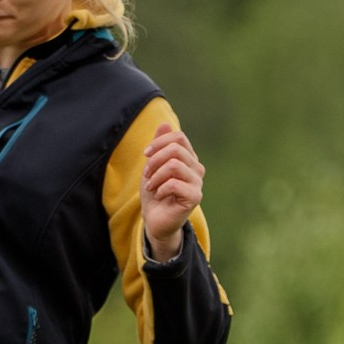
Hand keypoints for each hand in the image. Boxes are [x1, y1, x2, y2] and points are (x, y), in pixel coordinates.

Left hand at [140, 123, 203, 262]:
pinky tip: (159, 196)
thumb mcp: (152, 166)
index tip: (146, 155)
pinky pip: (174, 183)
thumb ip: (159, 145)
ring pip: (174, 165)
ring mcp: (197, 182)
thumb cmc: (154, 193)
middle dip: (155, 160)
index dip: (159, 143)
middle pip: (175, 149)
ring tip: (151, 186)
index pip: (178, 137)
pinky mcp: (195, 197)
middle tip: (147, 175)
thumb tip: (165, 123)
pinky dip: (160, 188)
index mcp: (188, 158)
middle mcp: (197, 168)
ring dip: (156, 176)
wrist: (155, 220)